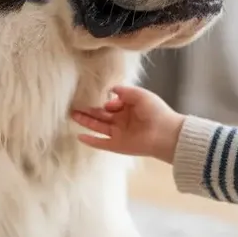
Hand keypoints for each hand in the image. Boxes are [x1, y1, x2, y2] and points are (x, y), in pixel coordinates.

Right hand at [71, 85, 185, 162]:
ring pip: (98, 127)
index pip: (110, 104)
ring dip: (85, 121)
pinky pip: (101, 143)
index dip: (103, 100)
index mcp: (128, 108)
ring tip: (72, 115)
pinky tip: (79, 136)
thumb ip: (124, 91)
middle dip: (87, 110)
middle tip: (73, 105)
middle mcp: (122, 121)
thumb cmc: (156, 111)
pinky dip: (91, 141)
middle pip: (101, 115)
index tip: (97, 97)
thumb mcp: (140, 94)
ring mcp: (119, 134)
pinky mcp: (117, 145)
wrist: (165, 133)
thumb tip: (110, 91)